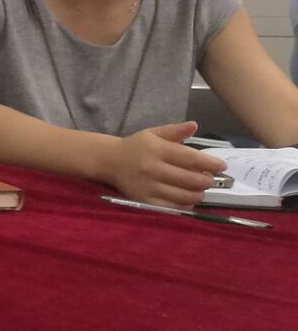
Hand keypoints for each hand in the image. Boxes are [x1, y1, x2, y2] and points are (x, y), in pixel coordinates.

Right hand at [105, 121, 226, 207]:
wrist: (109, 161)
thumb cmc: (136, 146)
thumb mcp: (153, 133)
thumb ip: (175, 130)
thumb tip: (194, 125)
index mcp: (157, 149)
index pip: (191, 158)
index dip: (210, 164)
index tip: (222, 166)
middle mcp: (153, 168)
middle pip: (191, 179)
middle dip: (207, 180)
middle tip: (209, 179)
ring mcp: (149, 186)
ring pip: (184, 195)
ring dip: (199, 193)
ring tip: (200, 189)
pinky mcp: (145, 199)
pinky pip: (172, 206)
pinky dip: (186, 204)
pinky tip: (188, 199)